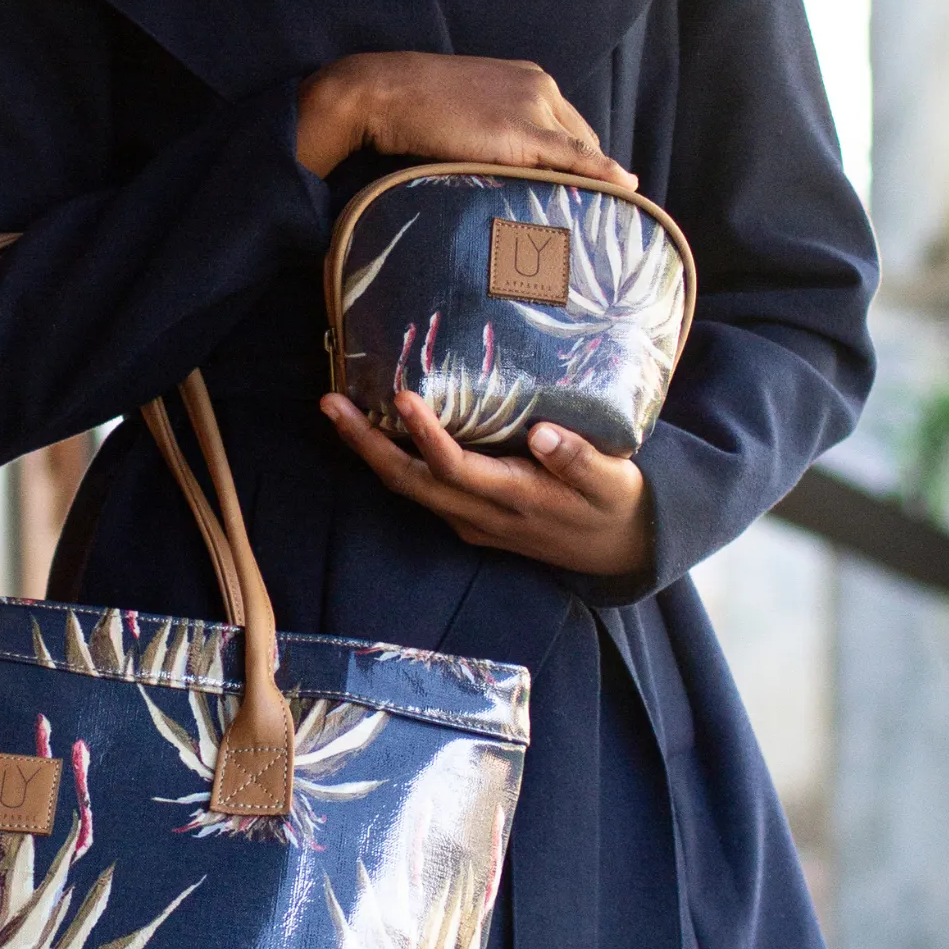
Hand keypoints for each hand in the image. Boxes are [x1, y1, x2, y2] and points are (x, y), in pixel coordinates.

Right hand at [297, 51, 636, 189]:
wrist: (387, 92)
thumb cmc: (415, 105)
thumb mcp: (467, 109)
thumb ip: (495, 129)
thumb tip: (499, 163)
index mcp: (530, 80)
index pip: (568, 127)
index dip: (578, 161)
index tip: (580, 190)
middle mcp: (541, 88)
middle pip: (581, 139)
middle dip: (588, 175)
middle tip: (590, 213)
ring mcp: (534, 107)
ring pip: (578, 152)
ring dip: (589, 184)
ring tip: (600, 219)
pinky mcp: (522, 132)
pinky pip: (573, 156)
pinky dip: (601, 172)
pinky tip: (625, 187)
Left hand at [322, 390, 652, 578]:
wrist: (617, 551)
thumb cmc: (614, 505)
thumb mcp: (611, 481)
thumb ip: (578, 458)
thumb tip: (543, 432)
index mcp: (515, 499)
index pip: (456, 469)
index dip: (426, 435)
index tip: (403, 396)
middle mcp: (481, 514)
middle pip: (410, 481)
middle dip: (366, 444)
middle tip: (330, 403)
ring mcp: (470, 520)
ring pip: (407, 487)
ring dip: (368, 451)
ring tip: (337, 409)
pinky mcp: (468, 517)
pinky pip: (419, 488)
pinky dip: (390, 458)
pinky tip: (375, 429)